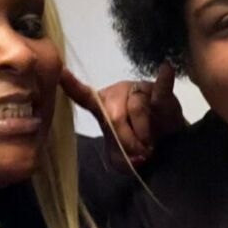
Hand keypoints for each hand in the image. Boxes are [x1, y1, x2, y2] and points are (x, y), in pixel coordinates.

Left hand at [61, 62, 185, 169]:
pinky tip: (166, 69)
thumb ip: (121, 157)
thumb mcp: (122, 158)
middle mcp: (118, 93)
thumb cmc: (137, 145)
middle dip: (127, 138)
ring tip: (150, 144)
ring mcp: (139, 89)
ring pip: (137, 109)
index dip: (72, 85)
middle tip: (138, 153)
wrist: (166, 143)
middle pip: (115, 114)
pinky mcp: (160, 92)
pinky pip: (161, 88)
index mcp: (102, 105)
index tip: (60, 73)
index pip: (84, 96)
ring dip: (144, 133)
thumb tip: (138, 155)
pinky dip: (164, 80)